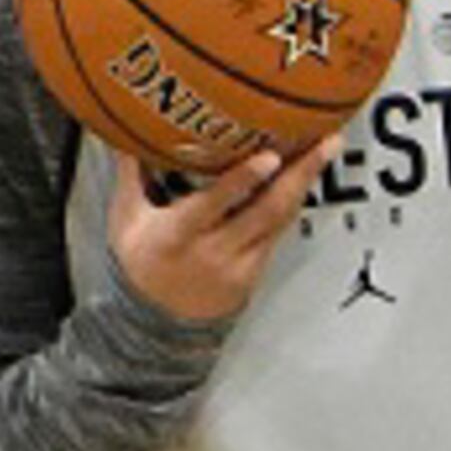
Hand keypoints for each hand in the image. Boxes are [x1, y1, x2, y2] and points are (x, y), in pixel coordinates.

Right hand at [108, 141, 338, 323]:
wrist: (158, 320)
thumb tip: (123, 130)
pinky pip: (281, 229)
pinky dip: (295, 199)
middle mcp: (213, 250)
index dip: (243, 181)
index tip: (269, 157)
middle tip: (325, 142)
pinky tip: (309, 175)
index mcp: (177, 236)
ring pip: (281, 219)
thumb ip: (131, 174)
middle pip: (266, 210)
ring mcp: (240, 262)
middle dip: (299, 174)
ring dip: (306, 181)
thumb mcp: (126, 220)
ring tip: (326, 147)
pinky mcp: (257, 268)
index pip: (214, 206)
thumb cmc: (142, 262)